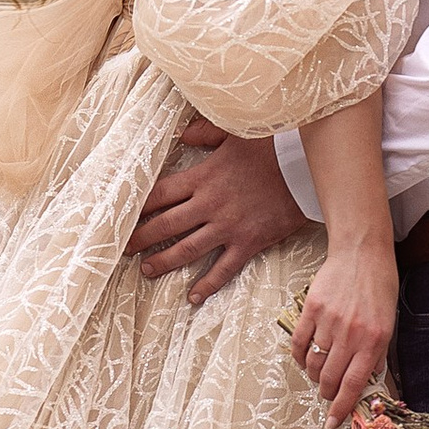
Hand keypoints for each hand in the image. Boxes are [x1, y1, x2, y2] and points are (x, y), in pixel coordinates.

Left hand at [130, 119, 306, 302]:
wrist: (304, 168)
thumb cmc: (271, 147)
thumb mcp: (235, 132)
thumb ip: (205, 133)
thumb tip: (183, 134)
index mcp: (202, 177)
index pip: (161, 195)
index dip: (140, 206)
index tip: (124, 216)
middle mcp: (209, 204)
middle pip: (166, 225)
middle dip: (141, 238)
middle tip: (124, 249)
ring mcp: (228, 226)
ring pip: (188, 249)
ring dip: (165, 261)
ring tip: (147, 269)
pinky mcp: (248, 242)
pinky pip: (224, 268)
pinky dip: (208, 284)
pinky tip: (193, 296)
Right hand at [290, 234, 397, 427]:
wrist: (362, 253)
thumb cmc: (379, 288)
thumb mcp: (388, 324)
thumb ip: (377, 355)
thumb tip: (366, 383)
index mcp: (374, 340)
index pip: (353, 384)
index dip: (341, 408)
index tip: (332, 423)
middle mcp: (351, 334)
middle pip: (330, 378)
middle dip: (327, 394)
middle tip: (328, 394)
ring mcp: (329, 321)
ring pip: (314, 364)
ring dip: (315, 376)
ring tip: (321, 373)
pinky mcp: (311, 309)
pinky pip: (299, 344)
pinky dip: (301, 357)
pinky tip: (307, 358)